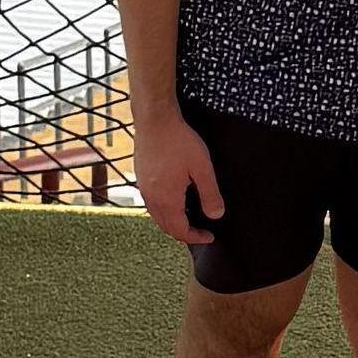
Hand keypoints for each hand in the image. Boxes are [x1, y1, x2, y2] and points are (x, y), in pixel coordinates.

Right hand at [134, 105, 222, 250]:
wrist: (154, 120)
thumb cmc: (178, 141)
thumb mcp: (202, 167)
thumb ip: (210, 193)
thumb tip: (216, 215)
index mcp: (167, 199)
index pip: (180, 230)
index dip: (195, 238)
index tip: (209, 236)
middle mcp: (151, 198)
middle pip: (166, 227)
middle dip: (183, 233)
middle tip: (200, 231)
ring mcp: (143, 188)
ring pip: (157, 216)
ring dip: (172, 222)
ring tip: (188, 218)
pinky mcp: (140, 177)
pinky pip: (151, 203)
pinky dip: (163, 210)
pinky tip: (173, 199)